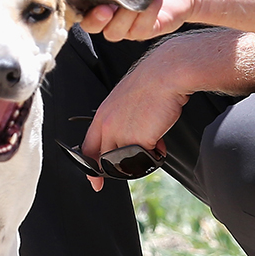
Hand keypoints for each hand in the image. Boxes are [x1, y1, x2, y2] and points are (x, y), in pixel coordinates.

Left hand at [78, 50, 188, 191]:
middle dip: (117, 170)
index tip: (95, 181)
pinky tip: (161, 145)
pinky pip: (146, 157)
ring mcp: (122, 134)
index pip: (88, 147)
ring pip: (126, 160)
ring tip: (154, 147)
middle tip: (131, 170)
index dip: (91, 167)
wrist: (166, 74)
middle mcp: (108, 126)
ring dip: (140, 158)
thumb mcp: (126, 100)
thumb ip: (121, 119)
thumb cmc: (151, 83)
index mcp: (102, 115)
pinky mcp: (139, 139)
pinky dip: (155, 154)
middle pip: (105, 159)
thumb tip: (130, 135)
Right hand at [81, 0, 203, 41]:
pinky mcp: (144, 30)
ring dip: (125, 16)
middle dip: (95, 19)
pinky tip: (155, 0)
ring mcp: (125, 23)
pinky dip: (146, 15)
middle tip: (106, 8)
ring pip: (113, 31)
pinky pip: (138, 30)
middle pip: (89, 25)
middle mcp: (107, 9)